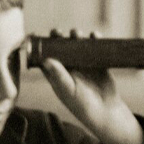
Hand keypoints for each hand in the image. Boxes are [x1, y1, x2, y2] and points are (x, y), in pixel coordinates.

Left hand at [39, 29, 141, 143]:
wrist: (106, 111)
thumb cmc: (83, 104)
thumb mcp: (68, 90)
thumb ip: (58, 75)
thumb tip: (46, 59)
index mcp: (57, 75)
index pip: (45, 57)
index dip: (41, 46)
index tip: (37, 34)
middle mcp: (69, 68)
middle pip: (61, 48)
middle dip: (59, 38)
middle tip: (58, 31)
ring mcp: (83, 65)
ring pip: (77, 46)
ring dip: (76, 37)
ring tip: (76, 33)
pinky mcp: (97, 63)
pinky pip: (95, 48)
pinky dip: (94, 40)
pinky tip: (94, 35)